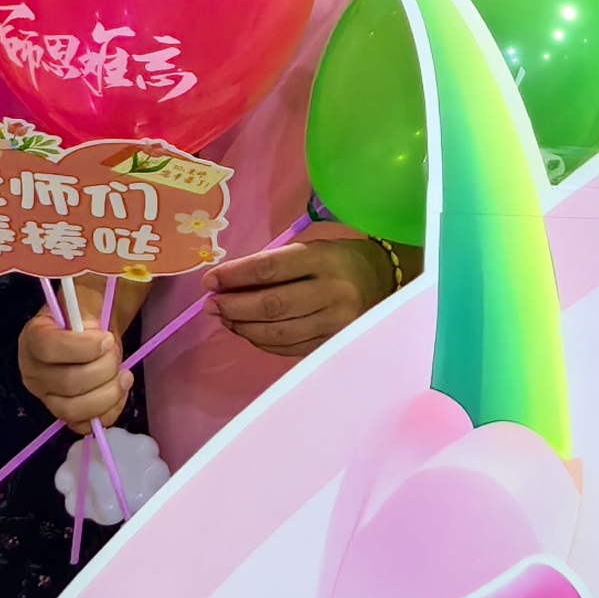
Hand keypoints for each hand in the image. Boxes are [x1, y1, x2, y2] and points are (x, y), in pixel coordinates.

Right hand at [20, 302, 133, 434]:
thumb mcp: (84, 302)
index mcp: (32, 339)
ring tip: (124, 375)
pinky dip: (108, 411)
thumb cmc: (86, 316)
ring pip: (74, 410)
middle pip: (67, 383)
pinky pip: (85, 425)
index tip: (107, 338)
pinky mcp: (65, 414)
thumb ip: (87, 310)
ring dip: (108, 393)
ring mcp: (47, 398)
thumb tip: (99, 326)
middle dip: (103, 369)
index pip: (49, 349)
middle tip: (116, 354)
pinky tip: (120, 391)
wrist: (91, 331)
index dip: (84, 347)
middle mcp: (33, 372)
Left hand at [205, 232, 396, 357]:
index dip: (236, 276)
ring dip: (244, 326)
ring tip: (225, 318)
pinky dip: (261, 341)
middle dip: (235, 306)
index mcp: (324, 260)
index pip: (271, 269)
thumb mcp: (314, 250)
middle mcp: (331, 293)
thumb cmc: (342, 261)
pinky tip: (248, 331)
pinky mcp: (332, 344)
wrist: (386, 283)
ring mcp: (334, 323)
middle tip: (212, 304)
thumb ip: (276, 264)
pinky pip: (288, 348)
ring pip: (278, 332)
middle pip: (272, 305)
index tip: (211, 280)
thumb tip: (229, 283)